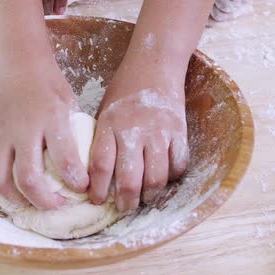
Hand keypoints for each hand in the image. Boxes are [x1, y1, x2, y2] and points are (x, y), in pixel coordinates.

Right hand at [0, 59, 88, 209]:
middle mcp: (24, 131)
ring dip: (14, 199)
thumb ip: (75, 134)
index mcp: (51, 120)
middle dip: (44, 200)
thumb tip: (85, 166)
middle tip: (58, 205)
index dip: (77, 179)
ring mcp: (1, 135)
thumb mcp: (71, 105)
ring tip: (29, 203)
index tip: (84, 187)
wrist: (20, 65)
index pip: (65, 158)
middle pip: (28, 178)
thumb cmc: (50, 86)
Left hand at [88, 59, 188, 211]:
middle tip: (124, 208)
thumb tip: (94, 175)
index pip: (100, 166)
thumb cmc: (124, 91)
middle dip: (125, 201)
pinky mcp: (179, 132)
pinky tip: (164, 178)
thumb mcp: (103, 111)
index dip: (97, 189)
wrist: (155, 66)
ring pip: (156, 177)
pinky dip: (172, 177)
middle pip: (129, 178)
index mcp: (109, 125)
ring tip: (144, 198)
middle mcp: (134, 131)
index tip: (96, 201)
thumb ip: (101, 139)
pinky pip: (178, 164)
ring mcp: (159, 132)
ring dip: (150, 194)